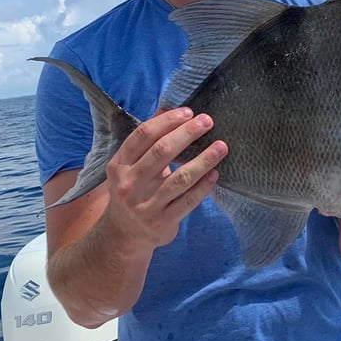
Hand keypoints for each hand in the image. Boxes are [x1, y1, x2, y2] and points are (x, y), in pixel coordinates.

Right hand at [103, 107, 227, 250]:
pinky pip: (188, 201)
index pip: (143, 136)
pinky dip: (204, 186)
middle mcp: (130, 184)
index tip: (188, 112)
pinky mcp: (162, 222)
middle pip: (162, 153)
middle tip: (208, 121)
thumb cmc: (133, 189)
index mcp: (119, 165)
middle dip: (187, 134)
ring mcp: (146, 205)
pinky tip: (215, 173)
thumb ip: (148, 139)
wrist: (124, 234)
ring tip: (221, 146)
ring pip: (180, 178)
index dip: (167, 121)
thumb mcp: (130, 165)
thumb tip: (168, 107)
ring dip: (203, 159)